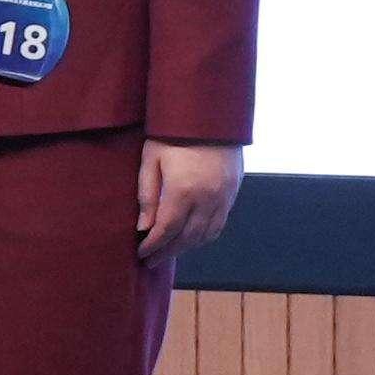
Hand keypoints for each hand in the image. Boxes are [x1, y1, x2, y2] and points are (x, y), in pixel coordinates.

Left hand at [136, 141, 242, 263]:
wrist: (210, 114)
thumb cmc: (173, 133)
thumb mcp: (151, 159)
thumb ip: (147, 195)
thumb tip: (143, 227)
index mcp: (183, 191)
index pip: (166, 231)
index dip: (152, 246)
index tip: (141, 253)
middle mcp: (207, 198)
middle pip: (186, 238)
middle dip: (167, 252)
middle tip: (151, 260)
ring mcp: (224, 196)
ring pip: (206, 235)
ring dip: (186, 247)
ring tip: (169, 251)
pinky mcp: (233, 192)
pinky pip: (220, 223)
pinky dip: (204, 236)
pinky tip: (191, 237)